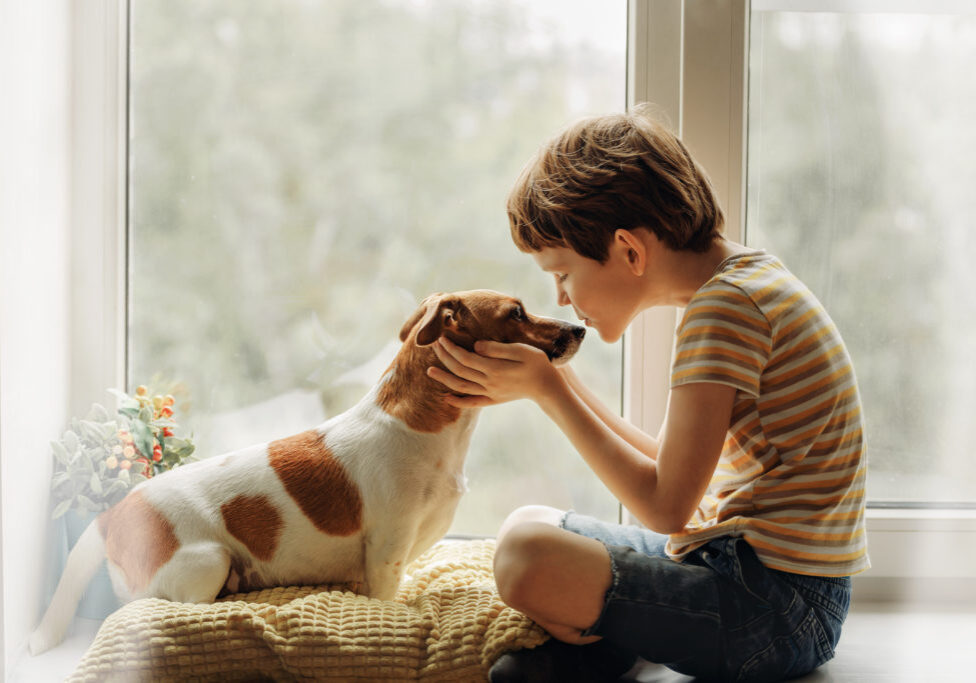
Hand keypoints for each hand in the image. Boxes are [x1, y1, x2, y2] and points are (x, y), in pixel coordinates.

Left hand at [427, 336, 560, 407]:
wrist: (548, 387)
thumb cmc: (537, 364)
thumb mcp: (521, 350)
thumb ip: (497, 349)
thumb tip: (476, 345)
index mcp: (494, 368)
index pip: (465, 357)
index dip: (451, 347)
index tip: (441, 337)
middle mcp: (489, 382)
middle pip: (460, 370)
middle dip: (444, 357)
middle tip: (434, 345)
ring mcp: (490, 393)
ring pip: (461, 386)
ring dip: (444, 378)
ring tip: (429, 371)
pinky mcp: (494, 399)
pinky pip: (472, 402)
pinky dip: (458, 401)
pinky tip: (446, 398)